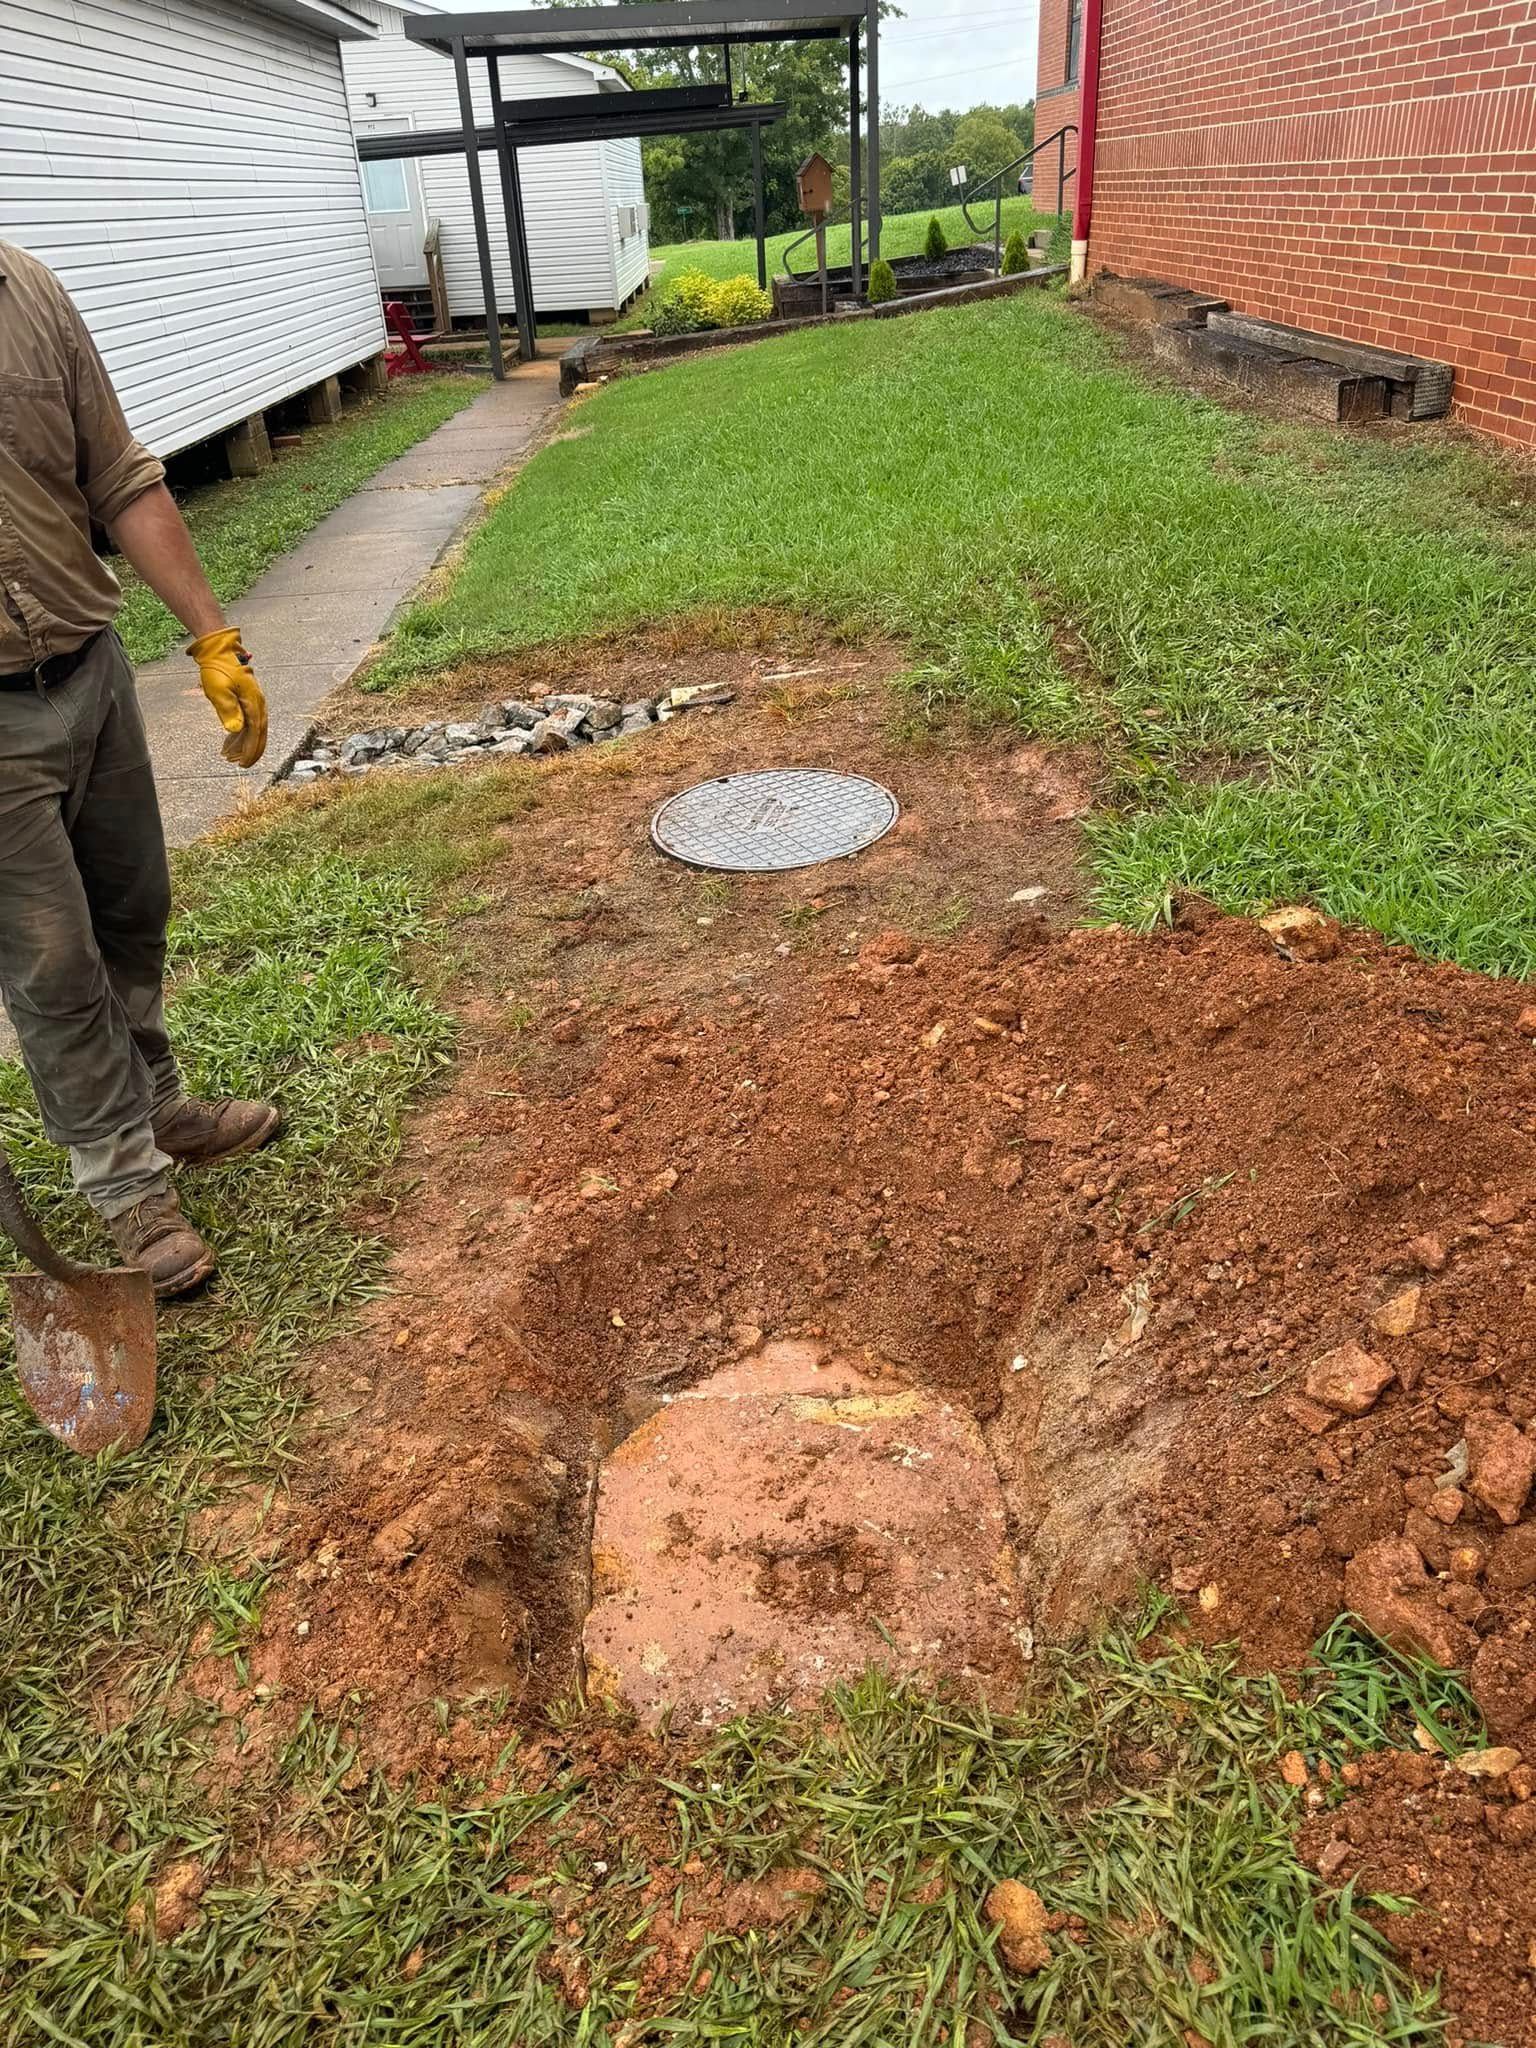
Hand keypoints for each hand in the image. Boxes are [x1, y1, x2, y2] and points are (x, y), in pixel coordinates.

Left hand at [188, 628, 267, 767]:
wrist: (219, 652)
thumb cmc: (218, 670)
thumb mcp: (218, 691)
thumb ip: (227, 710)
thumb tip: (234, 730)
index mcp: (253, 703)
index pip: (255, 733)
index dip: (250, 750)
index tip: (243, 763)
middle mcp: (258, 704)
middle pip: (258, 734)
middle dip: (250, 751)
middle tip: (239, 764)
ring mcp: (254, 702)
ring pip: (253, 729)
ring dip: (243, 743)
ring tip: (229, 755)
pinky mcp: (248, 701)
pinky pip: (248, 721)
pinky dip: (240, 733)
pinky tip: (230, 739)